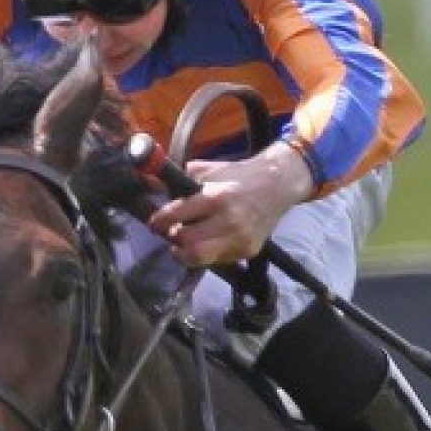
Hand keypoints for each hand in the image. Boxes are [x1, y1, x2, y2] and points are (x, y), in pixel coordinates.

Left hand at [147, 141, 315, 267]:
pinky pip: (217, 260)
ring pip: (199, 258)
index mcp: (216, 197)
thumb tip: (153, 184)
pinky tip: (208, 241)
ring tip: (184, 243)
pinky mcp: (248, 251)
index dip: (159, 221)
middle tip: (172, 232)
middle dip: (173, 237)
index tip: (153, 224)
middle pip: (185, 241)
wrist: (278, 184)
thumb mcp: (209, 170)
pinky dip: (207, 253)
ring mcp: (239, 239)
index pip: (177, 214)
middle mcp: (228, 221)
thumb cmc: (239, 175)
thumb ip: (181, 179)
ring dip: (186, 252)